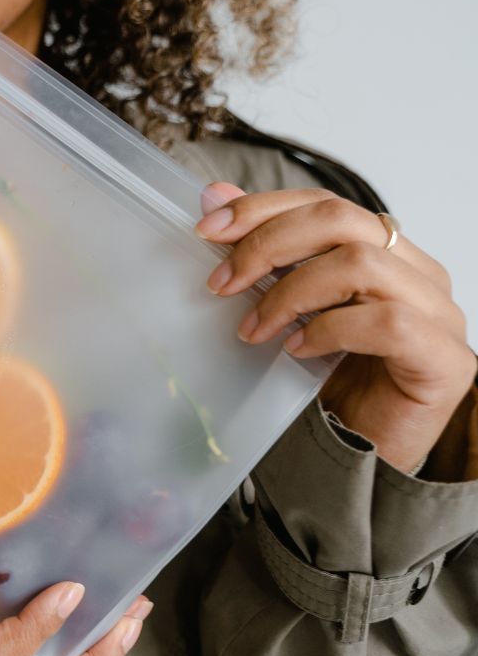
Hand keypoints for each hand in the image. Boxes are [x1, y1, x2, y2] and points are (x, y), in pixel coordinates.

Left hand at [196, 183, 476, 471]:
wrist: (354, 462)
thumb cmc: (324, 384)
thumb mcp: (282, 308)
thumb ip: (262, 252)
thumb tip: (216, 194)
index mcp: (385, 253)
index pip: (326, 203)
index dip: (264, 208)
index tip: (208, 229)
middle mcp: (419, 274)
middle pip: (343, 219)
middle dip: (268, 243)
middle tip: (221, 282)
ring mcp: (440, 315)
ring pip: (362, 264)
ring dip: (291, 293)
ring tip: (253, 329)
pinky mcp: (447, 360)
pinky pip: (388, 321)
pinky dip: (331, 329)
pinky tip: (297, 350)